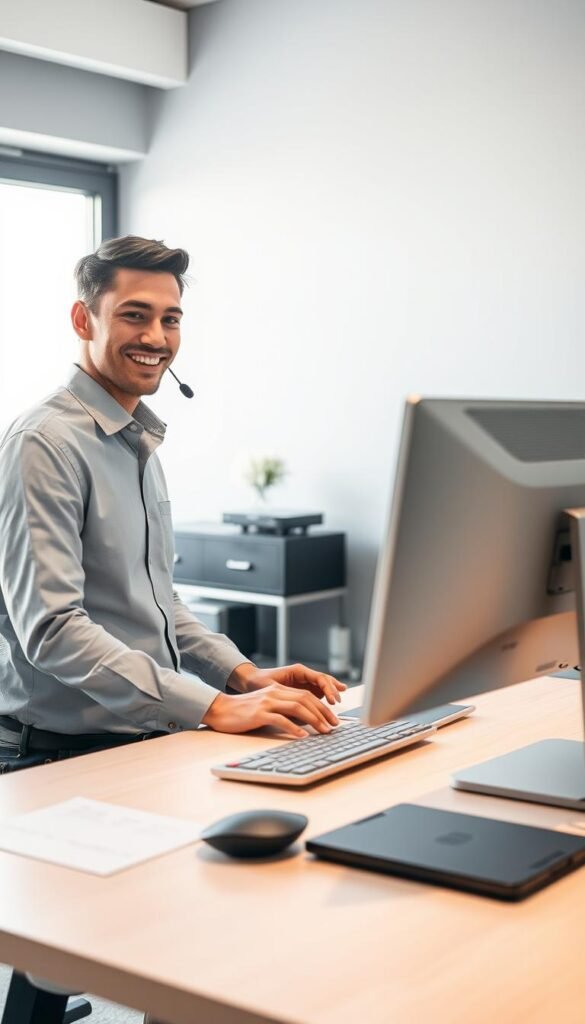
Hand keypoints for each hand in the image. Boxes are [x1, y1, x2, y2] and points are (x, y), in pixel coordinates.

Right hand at [202, 663, 347, 738]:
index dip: (322, 706)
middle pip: (305, 699)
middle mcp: (274, 693)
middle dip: (323, 712)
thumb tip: (304, 722)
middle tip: (334, 725)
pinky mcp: (259, 713)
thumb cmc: (243, 712)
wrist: (220, 709)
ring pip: (297, 707)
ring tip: (323, 730)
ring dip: (313, 719)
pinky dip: (294, 727)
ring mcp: (266, 702)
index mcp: (277, 690)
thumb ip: (282, 709)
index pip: (306, 695)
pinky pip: (280, 719)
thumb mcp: (265, 706)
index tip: (332, 718)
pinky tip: (302, 735)